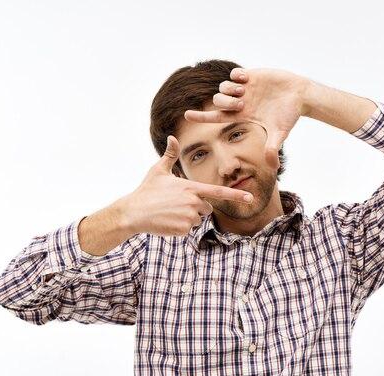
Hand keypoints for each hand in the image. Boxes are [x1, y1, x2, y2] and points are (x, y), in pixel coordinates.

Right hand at [124, 136, 253, 236]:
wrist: (133, 212)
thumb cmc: (147, 190)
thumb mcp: (158, 170)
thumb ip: (170, 155)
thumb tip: (172, 138)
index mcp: (190, 187)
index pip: (218, 192)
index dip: (235, 195)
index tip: (250, 197)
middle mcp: (192, 202)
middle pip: (207, 208)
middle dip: (196, 207)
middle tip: (176, 204)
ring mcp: (188, 217)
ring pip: (198, 220)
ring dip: (188, 218)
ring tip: (170, 212)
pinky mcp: (183, 230)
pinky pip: (189, 230)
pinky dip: (180, 228)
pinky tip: (167, 221)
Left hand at [184, 68, 307, 168]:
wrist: (300, 96)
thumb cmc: (289, 115)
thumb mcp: (280, 133)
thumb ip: (273, 148)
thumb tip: (273, 167)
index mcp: (242, 116)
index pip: (216, 117)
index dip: (201, 116)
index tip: (186, 115)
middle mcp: (240, 102)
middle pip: (218, 101)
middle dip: (224, 102)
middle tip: (240, 102)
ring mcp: (244, 89)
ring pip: (223, 87)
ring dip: (229, 89)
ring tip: (244, 91)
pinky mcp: (250, 76)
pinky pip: (234, 74)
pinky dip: (236, 76)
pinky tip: (247, 79)